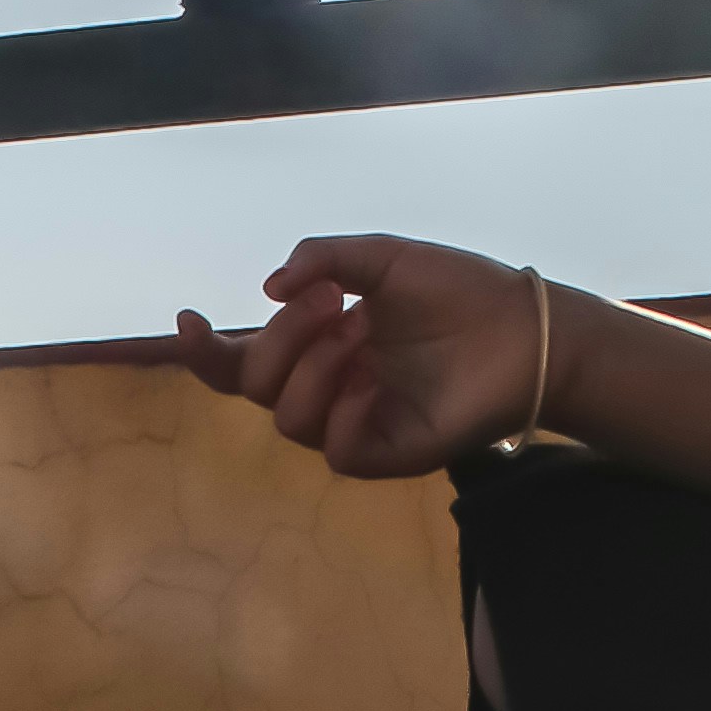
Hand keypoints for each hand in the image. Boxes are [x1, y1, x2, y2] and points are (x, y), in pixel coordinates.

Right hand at [171, 233, 552, 477]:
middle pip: (252, 388)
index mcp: (319, 347)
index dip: (204, 351)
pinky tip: (372, 382)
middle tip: (330, 303)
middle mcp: (328, 387)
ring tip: (359, 335)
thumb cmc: (457, 292)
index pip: (242, 361)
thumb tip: (267, 289)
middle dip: (278, 340)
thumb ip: (323, 259)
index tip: (188, 320)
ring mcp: (355, 423)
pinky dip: (344, 412)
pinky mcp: (387, 452)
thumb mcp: (383, 257)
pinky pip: (336, 450)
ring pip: (287, 417)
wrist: (522, 328)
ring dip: (313, 368)